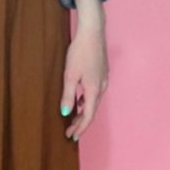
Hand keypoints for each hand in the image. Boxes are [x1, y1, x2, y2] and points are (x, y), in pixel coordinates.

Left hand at [60, 20, 108, 140]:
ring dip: (83, 112)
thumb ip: (68, 95)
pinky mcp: (102, 74)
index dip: (80, 128)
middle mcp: (102, 87)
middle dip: (81, 123)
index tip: (71, 136)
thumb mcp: (70, 75)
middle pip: (91, 111)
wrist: (93, 32)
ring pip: (93, 102)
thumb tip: (66, 113)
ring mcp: (103, 80)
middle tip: (71, 132)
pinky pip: (95, 93)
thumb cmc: (80, 52)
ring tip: (73, 120)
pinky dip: (86, 101)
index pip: (87, 116)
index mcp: (94, 90)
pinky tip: (79, 101)